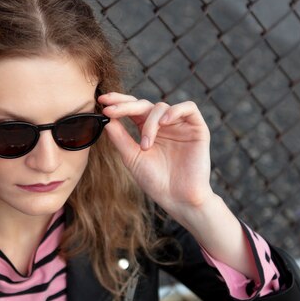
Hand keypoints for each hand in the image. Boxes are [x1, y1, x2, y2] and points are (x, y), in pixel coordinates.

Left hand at [99, 93, 213, 214]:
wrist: (178, 199)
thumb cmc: (155, 181)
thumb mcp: (132, 158)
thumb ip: (120, 138)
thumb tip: (106, 118)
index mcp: (147, 130)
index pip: (132, 109)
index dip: (118, 103)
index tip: (102, 102)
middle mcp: (163, 125)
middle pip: (144, 104)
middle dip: (125, 105)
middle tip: (110, 110)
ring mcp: (180, 125)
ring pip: (161, 107)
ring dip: (149, 123)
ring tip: (145, 145)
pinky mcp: (197, 128)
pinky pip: (189, 108)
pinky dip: (174, 111)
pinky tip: (164, 123)